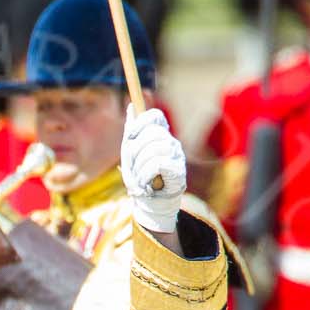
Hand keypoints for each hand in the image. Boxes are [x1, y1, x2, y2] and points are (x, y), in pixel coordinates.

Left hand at [121, 106, 186, 234]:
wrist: (149, 203)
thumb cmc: (140, 177)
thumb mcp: (131, 153)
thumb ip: (132, 130)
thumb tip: (131, 106)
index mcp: (160, 136)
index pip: (155, 116)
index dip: (141, 123)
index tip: (130, 137)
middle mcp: (171, 142)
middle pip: (151, 133)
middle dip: (135, 152)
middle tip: (134, 167)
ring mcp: (177, 156)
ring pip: (153, 149)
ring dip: (139, 167)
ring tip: (140, 178)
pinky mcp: (178, 170)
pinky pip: (158, 163)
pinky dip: (146, 174)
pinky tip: (146, 183)